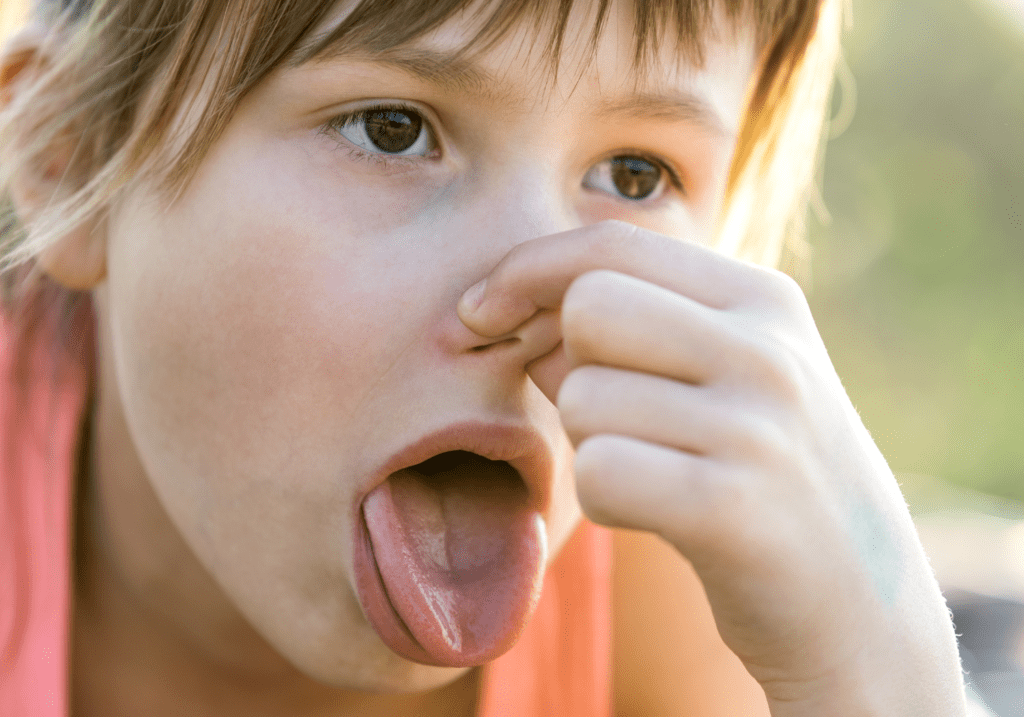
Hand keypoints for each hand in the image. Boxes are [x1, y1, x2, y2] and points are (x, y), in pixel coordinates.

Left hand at [459, 221, 966, 715]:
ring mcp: (758, 427)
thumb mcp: (722, 376)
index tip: (478, 309)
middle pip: (590, 305)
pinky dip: (605, 498)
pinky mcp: (735, 511)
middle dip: (570, 363)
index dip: (526, 268)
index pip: (614, 244)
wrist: (860, 599)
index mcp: (762, 300)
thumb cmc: (761, 472)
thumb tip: (515, 309)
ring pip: (584, 398)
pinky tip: (656, 512)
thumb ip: (630, 331)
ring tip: (654, 469)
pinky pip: (600, 474)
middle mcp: (767, 350)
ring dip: (590, 442)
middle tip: (610, 415)